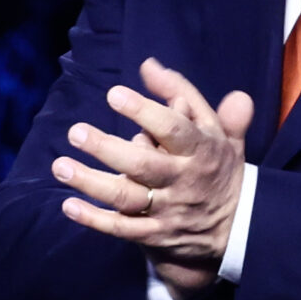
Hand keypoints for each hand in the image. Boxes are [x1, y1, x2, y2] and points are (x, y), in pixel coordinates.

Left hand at [52, 58, 251, 297]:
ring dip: (92, 183)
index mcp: (200, 150)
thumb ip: (184, 93)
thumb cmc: (217, 165)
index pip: (173, 130)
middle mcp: (182, 180)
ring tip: (61, 166)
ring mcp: (168, 210)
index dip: (144, 112)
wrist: (239, 227)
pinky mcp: (155, 234)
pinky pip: (123, 229)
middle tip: (76, 131)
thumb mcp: (216, 128)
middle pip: (143, 165)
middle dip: (107, 149)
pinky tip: (69, 205)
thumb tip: (149, 65)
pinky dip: (95, 219)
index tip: (114, 94)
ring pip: (127, 198)